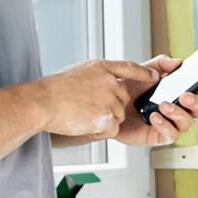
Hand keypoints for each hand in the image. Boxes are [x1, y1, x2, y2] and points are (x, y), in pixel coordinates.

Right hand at [37, 59, 159, 137]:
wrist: (42, 103)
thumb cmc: (54, 90)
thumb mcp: (79, 71)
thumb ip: (97, 75)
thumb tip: (111, 82)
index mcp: (101, 67)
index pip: (129, 67)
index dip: (143, 72)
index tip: (154, 76)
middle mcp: (109, 82)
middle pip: (124, 98)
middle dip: (112, 106)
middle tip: (88, 107)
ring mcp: (110, 99)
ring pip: (119, 115)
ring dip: (105, 119)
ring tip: (82, 114)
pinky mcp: (108, 117)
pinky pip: (113, 128)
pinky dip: (100, 130)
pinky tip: (84, 123)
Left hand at [116, 54, 197, 145]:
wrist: (109, 105)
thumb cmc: (128, 90)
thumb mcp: (143, 71)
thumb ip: (161, 64)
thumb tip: (177, 62)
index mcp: (179, 92)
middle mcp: (179, 109)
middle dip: (197, 102)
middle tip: (186, 95)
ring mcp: (171, 123)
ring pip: (187, 123)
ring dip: (178, 113)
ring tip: (163, 105)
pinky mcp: (159, 136)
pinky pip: (171, 134)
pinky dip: (165, 125)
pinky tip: (155, 116)